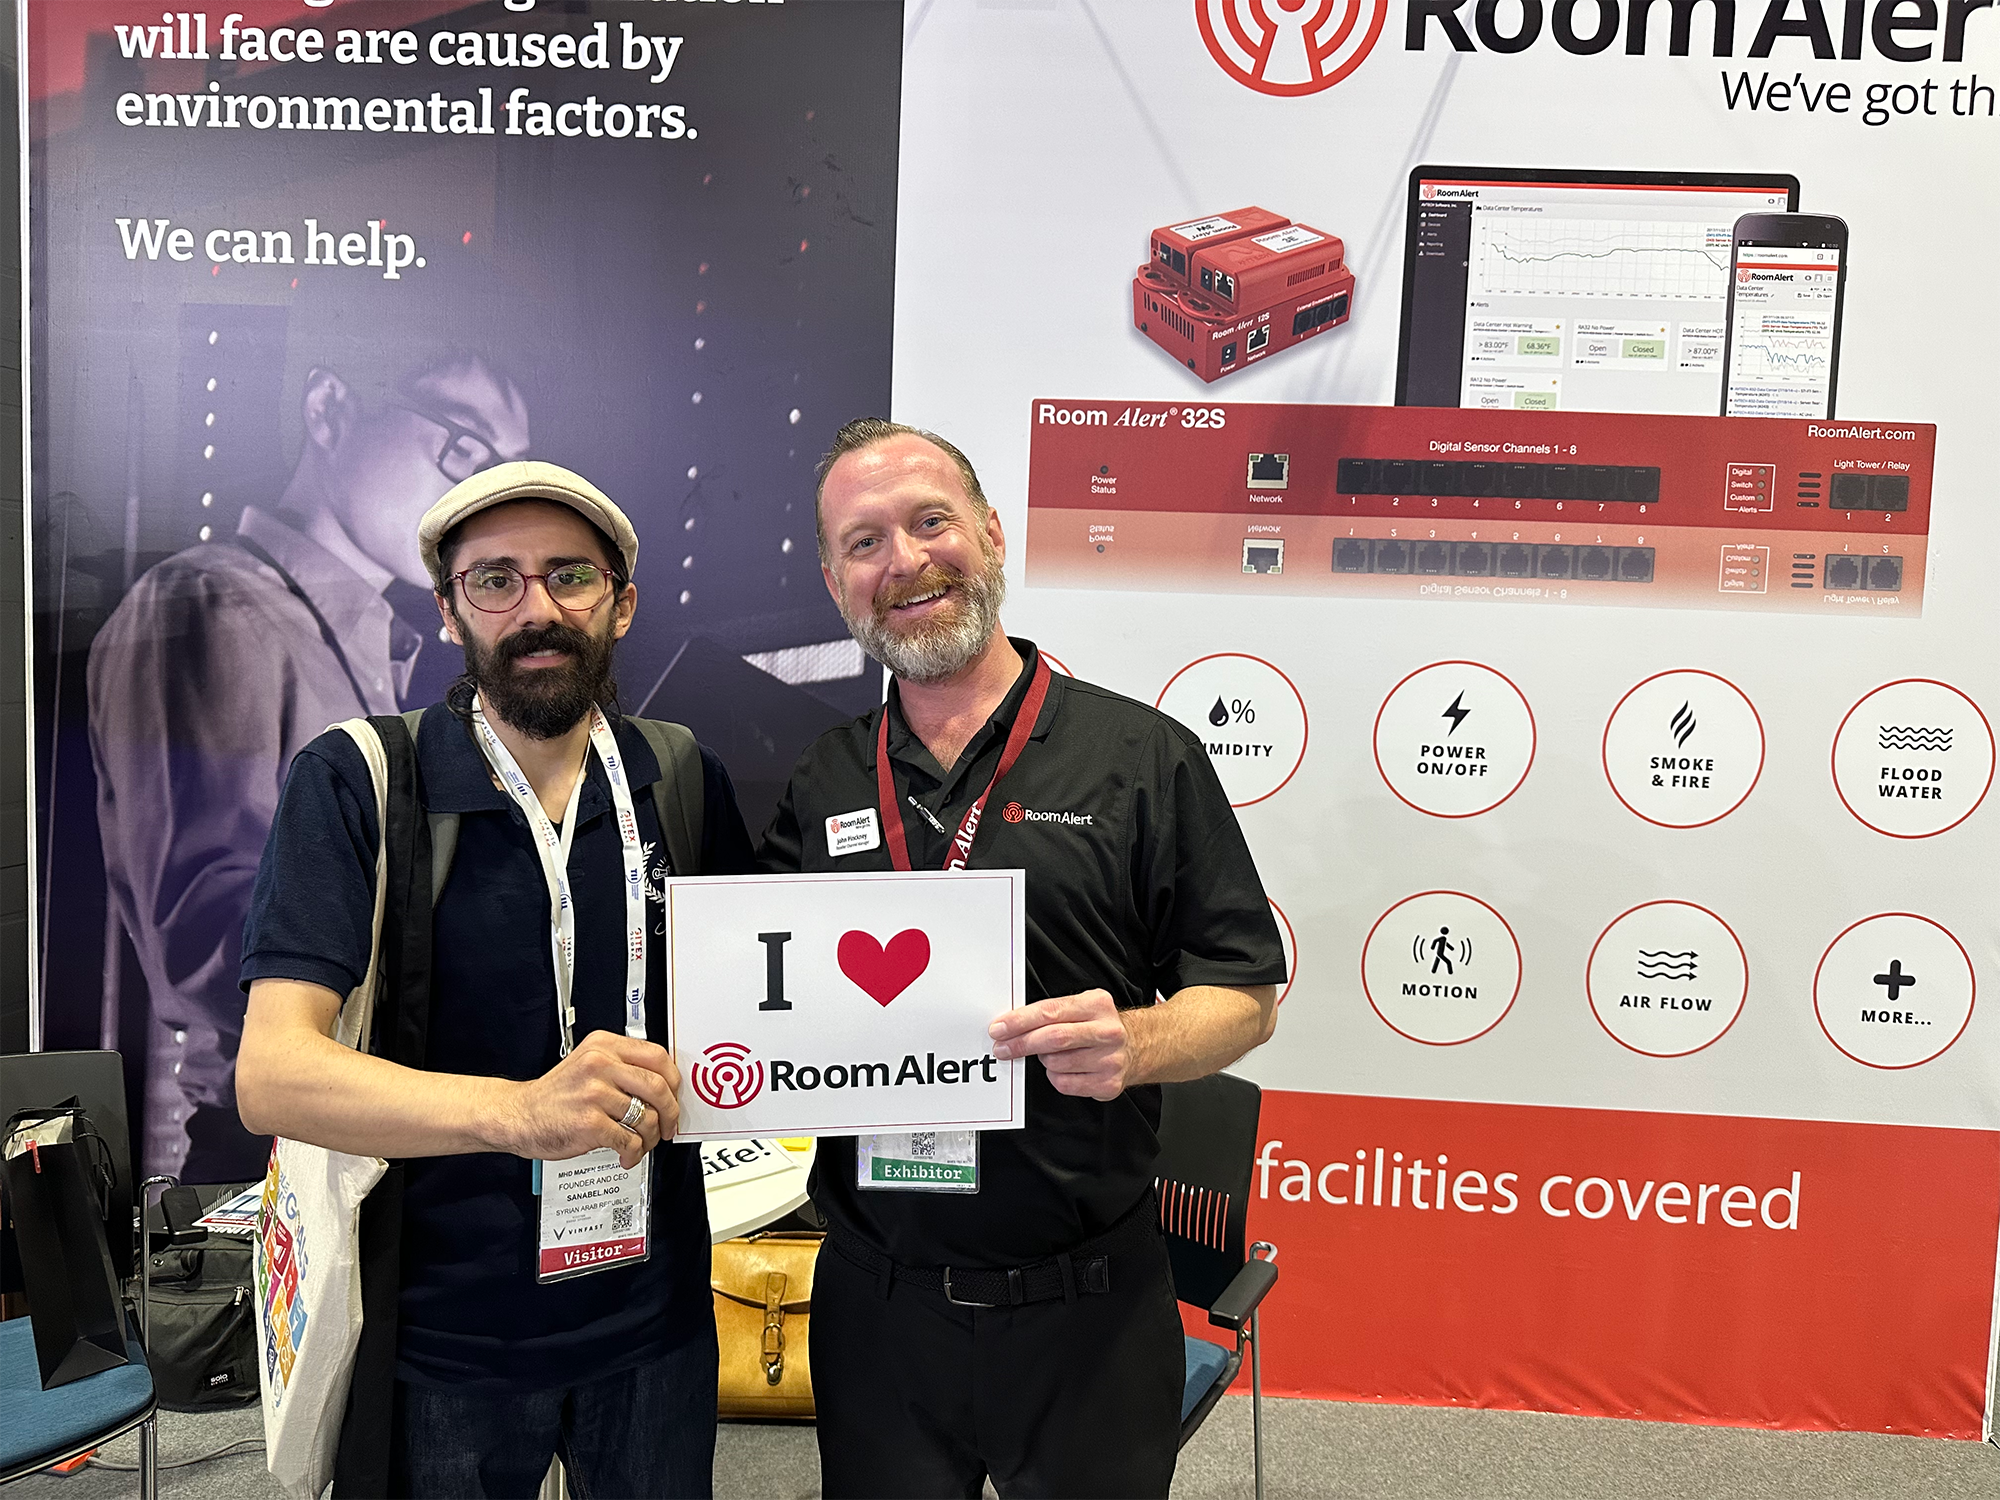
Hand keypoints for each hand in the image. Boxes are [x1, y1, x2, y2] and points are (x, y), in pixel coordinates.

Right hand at [494, 1031, 681, 1169]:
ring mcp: (594, 1094)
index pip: (658, 1056)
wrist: (518, 1115)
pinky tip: (626, 1154)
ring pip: (646, 1117)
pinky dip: (633, 1152)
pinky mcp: (590, 1123)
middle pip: (659, 1086)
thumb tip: (663, 1085)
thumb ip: (622, 1066)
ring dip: (650, 1138)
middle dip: (670, 1112)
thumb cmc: (555, 1094)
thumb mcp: (587, 1063)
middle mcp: (600, 1065)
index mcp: (603, 1046)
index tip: (674, 1096)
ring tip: (641, 1143)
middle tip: (667, 1125)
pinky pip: (629, 1140)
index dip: (674, 1080)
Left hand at [988, 989, 1133, 1100]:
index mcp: (1097, 1005)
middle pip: (1053, 1038)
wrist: (1138, 1046)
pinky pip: (1065, 1083)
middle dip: (1021, 1044)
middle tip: (1003, 1048)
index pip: (1050, 1011)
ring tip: (1052, 1055)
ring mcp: (1110, 1059)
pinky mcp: (1108, 1083)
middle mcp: (1107, 1031)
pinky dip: (1056, 1077)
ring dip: (1044, 1061)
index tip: (1000, 1028)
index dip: (1020, 1021)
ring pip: (1056, 1063)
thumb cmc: (1100, 1026)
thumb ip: (1052, 1012)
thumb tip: (1012, 1024)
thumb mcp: (1082, 1006)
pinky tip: (1065, 1069)